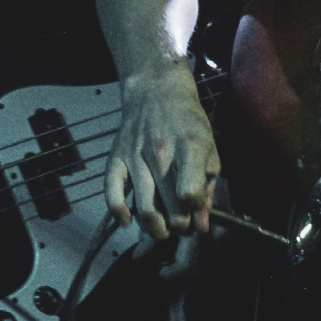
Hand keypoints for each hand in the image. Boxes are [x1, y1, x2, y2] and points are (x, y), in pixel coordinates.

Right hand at [104, 64, 217, 238]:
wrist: (156, 91)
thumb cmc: (188, 122)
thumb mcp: (209, 147)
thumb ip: (208, 187)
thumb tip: (202, 225)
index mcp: (189, 146)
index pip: (190, 191)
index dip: (196, 210)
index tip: (197, 212)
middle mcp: (161, 152)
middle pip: (170, 207)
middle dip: (180, 226)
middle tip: (182, 224)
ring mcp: (135, 155)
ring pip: (144, 208)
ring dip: (156, 229)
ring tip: (163, 229)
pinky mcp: (116, 157)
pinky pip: (112, 193)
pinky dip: (119, 213)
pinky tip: (128, 220)